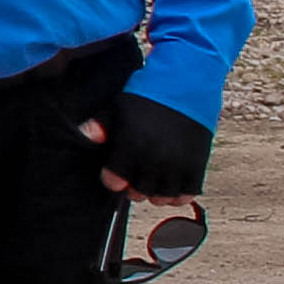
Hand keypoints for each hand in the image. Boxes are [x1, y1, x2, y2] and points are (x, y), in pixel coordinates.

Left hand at [81, 96, 212, 202]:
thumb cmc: (147, 96)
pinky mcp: (196, 165)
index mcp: (131, 146)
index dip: (112, 179)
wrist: (186, 85)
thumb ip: (99, 125)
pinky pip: (186, 194)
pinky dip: (178, 195)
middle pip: (138, 193)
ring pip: (161, 198)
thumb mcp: (117, 107)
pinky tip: (171, 184)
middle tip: (134, 177)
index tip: (115, 172)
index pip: (114, 182)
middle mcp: (154, 159)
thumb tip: (86, 137)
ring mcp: (177, 164)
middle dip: (133, 188)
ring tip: (153, 181)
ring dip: (155, 193)